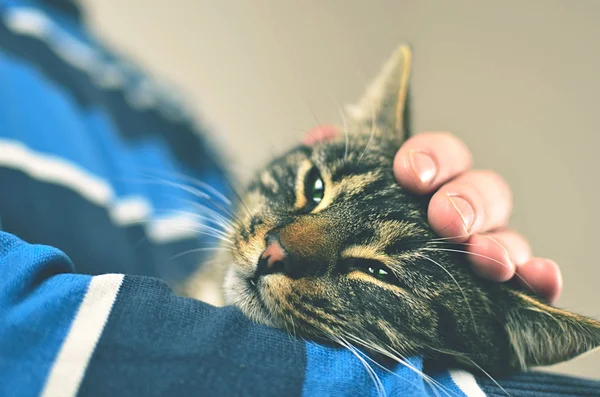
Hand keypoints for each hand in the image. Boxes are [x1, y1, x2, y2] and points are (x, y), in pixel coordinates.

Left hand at [304, 127, 562, 302]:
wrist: (342, 312)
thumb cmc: (337, 255)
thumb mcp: (323, 213)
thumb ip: (324, 174)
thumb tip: (322, 139)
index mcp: (419, 187)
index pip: (435, 156)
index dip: (429, 157)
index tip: (409, 173)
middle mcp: (455, 214)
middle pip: (479, 191)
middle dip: (466, 200)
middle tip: (446, 219)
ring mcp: (479, 252)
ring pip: (506, 236)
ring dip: (499, 243)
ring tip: (485, 258)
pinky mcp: (497, 296)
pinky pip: (528, 285)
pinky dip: (537, 280)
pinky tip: (538, 279)